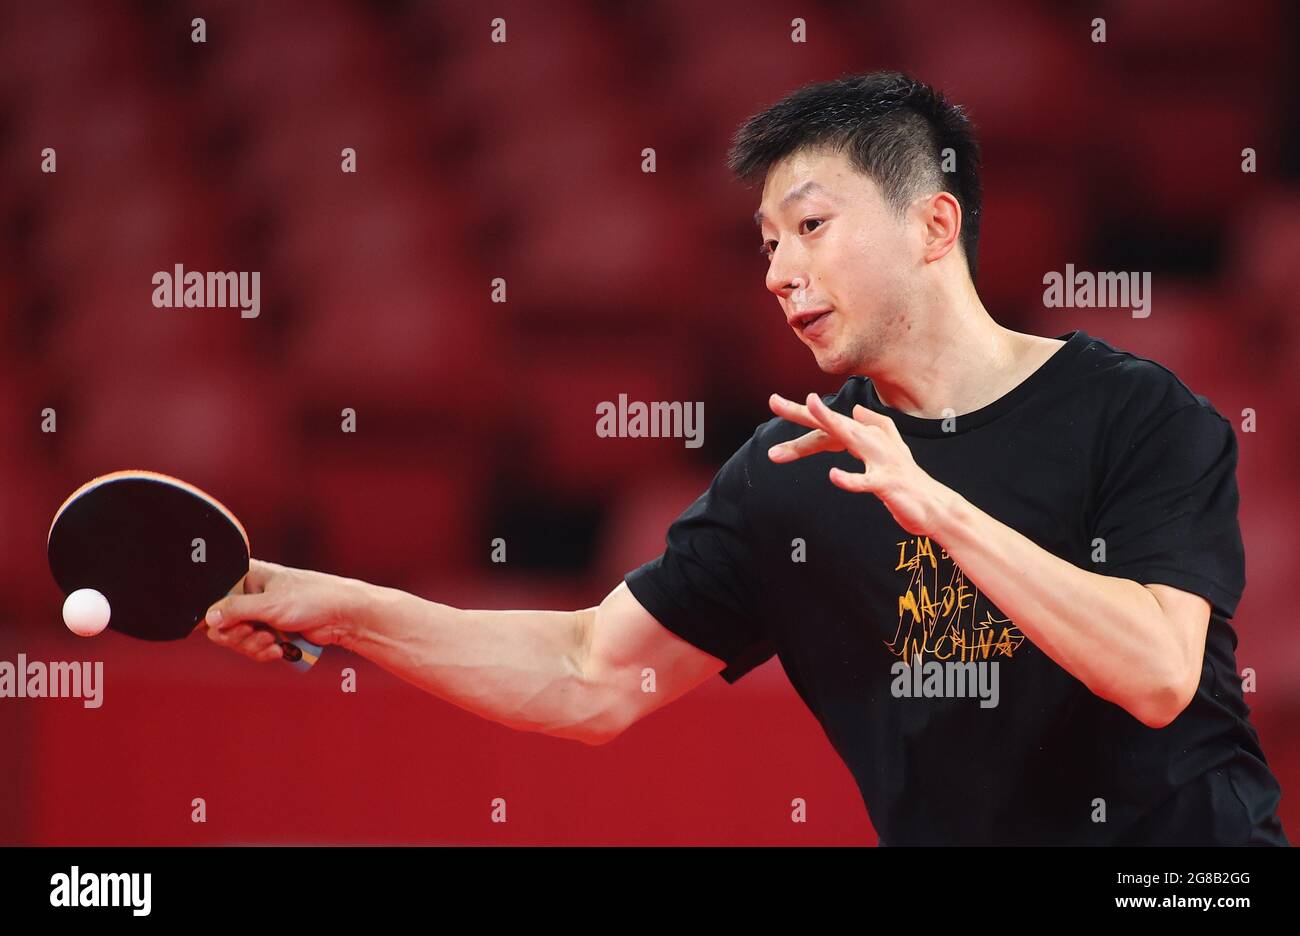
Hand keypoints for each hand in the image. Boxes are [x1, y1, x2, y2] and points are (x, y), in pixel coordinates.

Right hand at [204, 558, 363, 661]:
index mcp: (245, 576)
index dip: (215, 616)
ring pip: (236, 640)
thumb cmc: (311, 599)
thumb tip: (207, 618)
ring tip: (272, 641)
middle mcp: (248, 594)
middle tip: (256, 633)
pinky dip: (263, 652)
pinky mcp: (268, 631)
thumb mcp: (270, 604)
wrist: (341, 616)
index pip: (212, 597)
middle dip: (238, 635)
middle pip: (220, 624)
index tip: (230, 624)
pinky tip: (278, 649)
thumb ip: (237, 610)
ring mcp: (258, 614)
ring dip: (252, 646)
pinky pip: (252, 648)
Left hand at [766, 392, 953, 535]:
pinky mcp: (888, 483)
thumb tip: (858, 411)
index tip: (773, 402)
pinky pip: (866, 481)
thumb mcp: (889, 454)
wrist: (934, 506)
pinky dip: (851, 479)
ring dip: (832, 423)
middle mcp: (872, 443)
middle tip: (774, 401)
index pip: (830, 424)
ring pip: (852, 438)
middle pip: (834, 423)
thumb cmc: (906, 481)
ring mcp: (881, 461)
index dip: (803, 413)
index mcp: (866, 439)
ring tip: (811, 408)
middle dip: (807, 411)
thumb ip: (875, 428)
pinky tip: (834, 475)